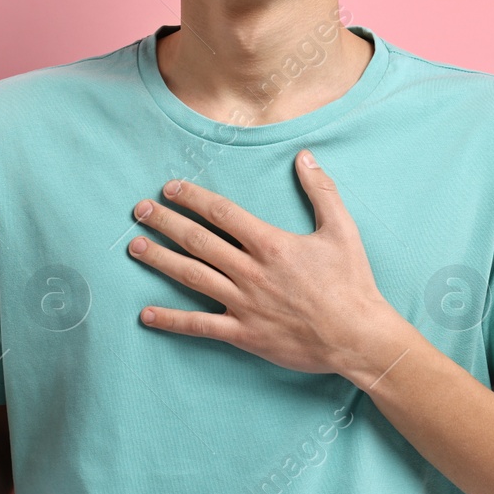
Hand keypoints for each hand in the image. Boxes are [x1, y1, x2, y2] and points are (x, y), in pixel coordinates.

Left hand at [126, 149, 401, 376]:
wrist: (358, 336)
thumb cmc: (352, 283)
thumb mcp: (342, 230)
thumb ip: (321, 191)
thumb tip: (304, 157)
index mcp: (271, 244)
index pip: (222, 214)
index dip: (193, 198)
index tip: (170, 188)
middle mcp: (251, 272)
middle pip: (198, 241)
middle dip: (166, 223)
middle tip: (139, 210)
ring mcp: (244, 304)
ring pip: (192, 277)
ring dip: (161, 260)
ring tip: (134, 247)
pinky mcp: (244, 334)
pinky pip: (199, 326)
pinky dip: (171, 321)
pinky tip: (146, 314)